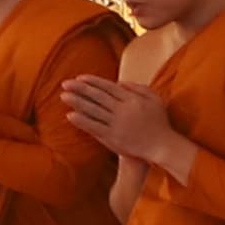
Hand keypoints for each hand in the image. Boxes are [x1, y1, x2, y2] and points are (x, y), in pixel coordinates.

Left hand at [63, 72, 193, 172]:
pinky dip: (82, 121)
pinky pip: (95, 127)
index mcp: (133, 99)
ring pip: (94, 111)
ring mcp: (117, 124)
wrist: (161, 146)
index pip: (108, 87)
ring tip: (63, 96)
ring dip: (77, 103)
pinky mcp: (113, 138)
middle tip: (65, 83)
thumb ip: (138, 88)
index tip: (80, 78)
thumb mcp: (155, 99)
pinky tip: (70, 116)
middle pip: (98, 96)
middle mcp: (123, 110)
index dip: (93, 82)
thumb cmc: (159, 122)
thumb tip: (119, 82)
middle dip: (80, 89)